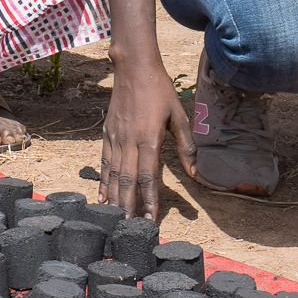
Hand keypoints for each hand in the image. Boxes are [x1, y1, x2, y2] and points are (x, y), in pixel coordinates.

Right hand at [98, 57, 194, 218]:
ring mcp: (115, 139)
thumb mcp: (179, 116)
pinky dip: (102, 182)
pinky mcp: (107, 134)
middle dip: (128, 207)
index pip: (148, 177)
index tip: (151, 220)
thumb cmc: (160, 91)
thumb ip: (186, 147)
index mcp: (149, 139)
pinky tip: (102, 197)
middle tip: (128, 229)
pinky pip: (104, 163)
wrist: (133, 68)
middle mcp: (129, 142)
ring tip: (114, 219)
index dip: (150, 201)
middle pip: (127, 182)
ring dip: (114, 199)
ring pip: (113, 175)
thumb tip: (196, 174)